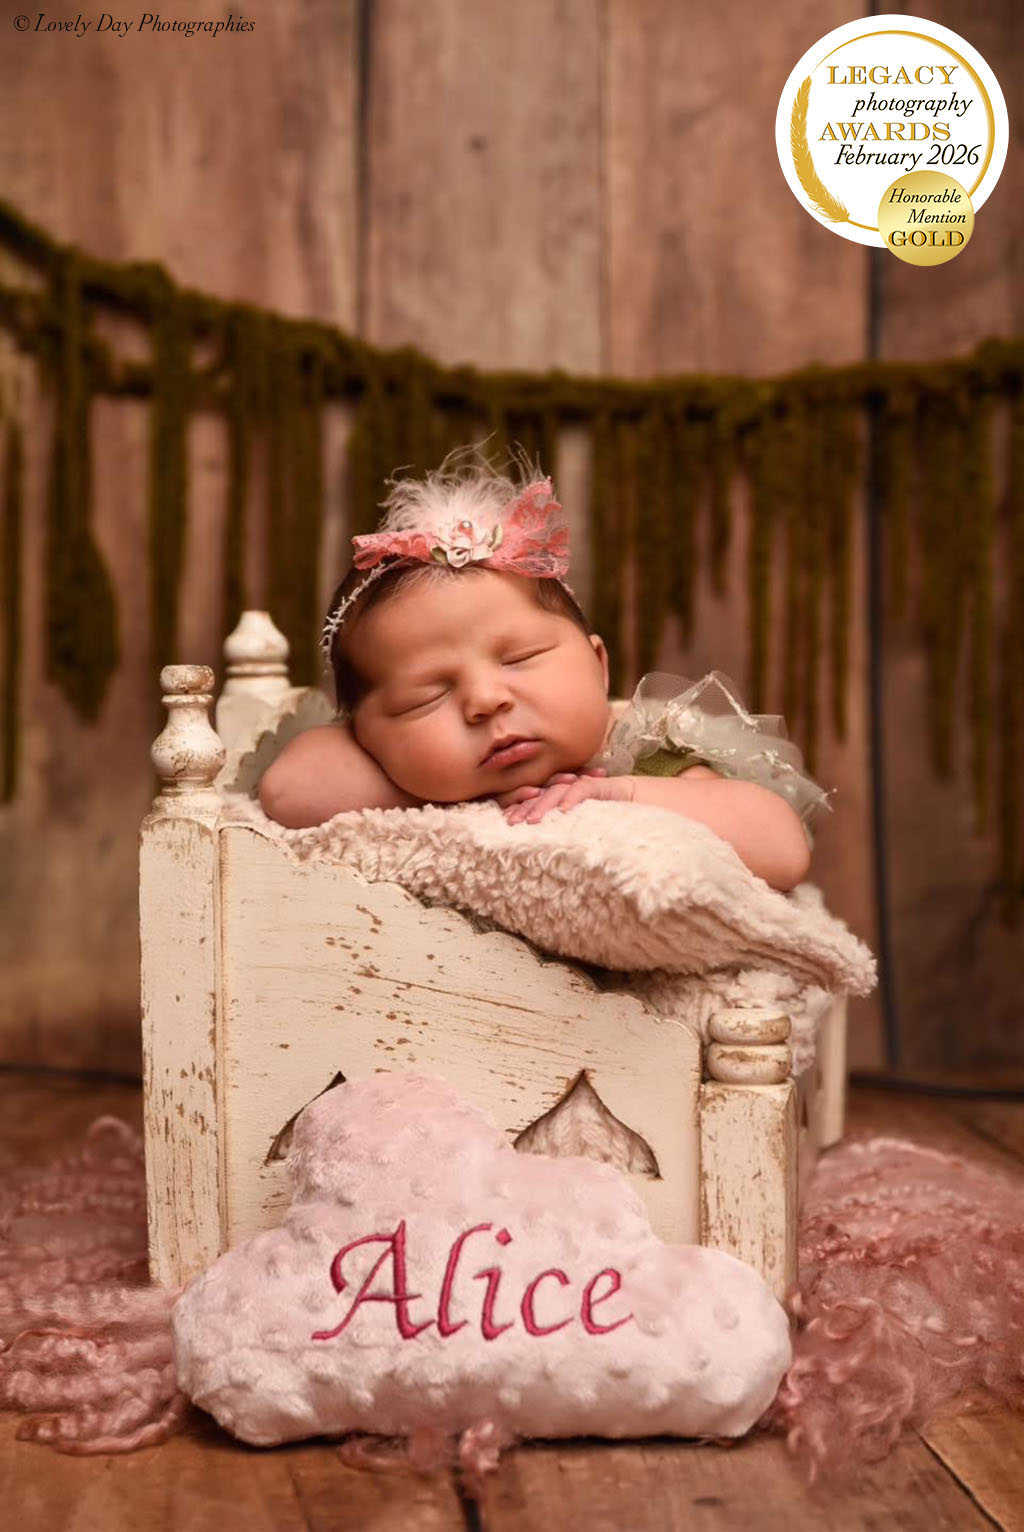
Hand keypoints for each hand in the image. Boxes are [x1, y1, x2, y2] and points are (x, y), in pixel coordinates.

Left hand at [496, 768, 634, 824]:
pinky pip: (581, 790)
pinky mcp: (596, 785)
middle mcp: (564, 790)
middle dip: (524, 809)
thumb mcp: (575, 825)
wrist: (630, 801)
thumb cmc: (600, 816)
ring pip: (556, 792)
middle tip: (512, 824)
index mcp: (556, 798)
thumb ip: (558, 830)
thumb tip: (535, 849)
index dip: (518, 809)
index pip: (533, 801)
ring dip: (543, 805)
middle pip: (539, 796)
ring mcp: (579, 786)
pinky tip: (565, 810)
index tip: (506, 823)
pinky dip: (571, 799)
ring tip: (533, 821)